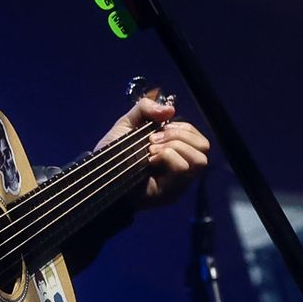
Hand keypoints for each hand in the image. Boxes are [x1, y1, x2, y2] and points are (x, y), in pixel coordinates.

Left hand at [95, 96, 213, 210]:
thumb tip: (169, 109)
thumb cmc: (112, 154)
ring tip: (151, 151)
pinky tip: (149, 161)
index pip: (197, 136)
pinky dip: (167, 158)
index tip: (156, 130)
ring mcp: (179, 182)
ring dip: (174, 147)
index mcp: (175, 151)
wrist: (98, 176)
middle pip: (204, 146)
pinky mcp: (172, 192)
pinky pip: (183, 169)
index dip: (181, 128)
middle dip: (178, 136)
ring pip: (199, 159)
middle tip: (152, 140)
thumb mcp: (127, 124)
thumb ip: (144, 109)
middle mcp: (181, 166)